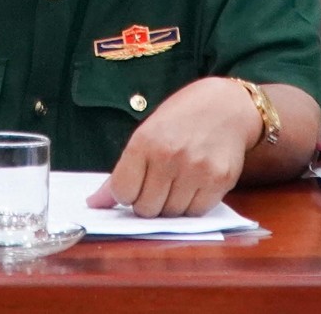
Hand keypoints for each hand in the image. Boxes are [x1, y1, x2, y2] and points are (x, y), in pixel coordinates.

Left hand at [86, 77, 256, 216]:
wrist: (224, 107)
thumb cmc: (178, 121)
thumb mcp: (144, 136)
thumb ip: (121, 172)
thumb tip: (95, 204)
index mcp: (144, 143)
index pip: (122, 191)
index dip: (124, 195)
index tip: (132, 188)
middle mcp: (169, 157)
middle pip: (147, 208)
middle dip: (146, 203)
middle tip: (154, 188)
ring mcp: (197, 170)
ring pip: (172, 214)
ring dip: (170, 206)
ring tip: (175, 185)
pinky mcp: (220, 181)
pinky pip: (197, 212)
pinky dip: (191, 207)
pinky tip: (192, 188)